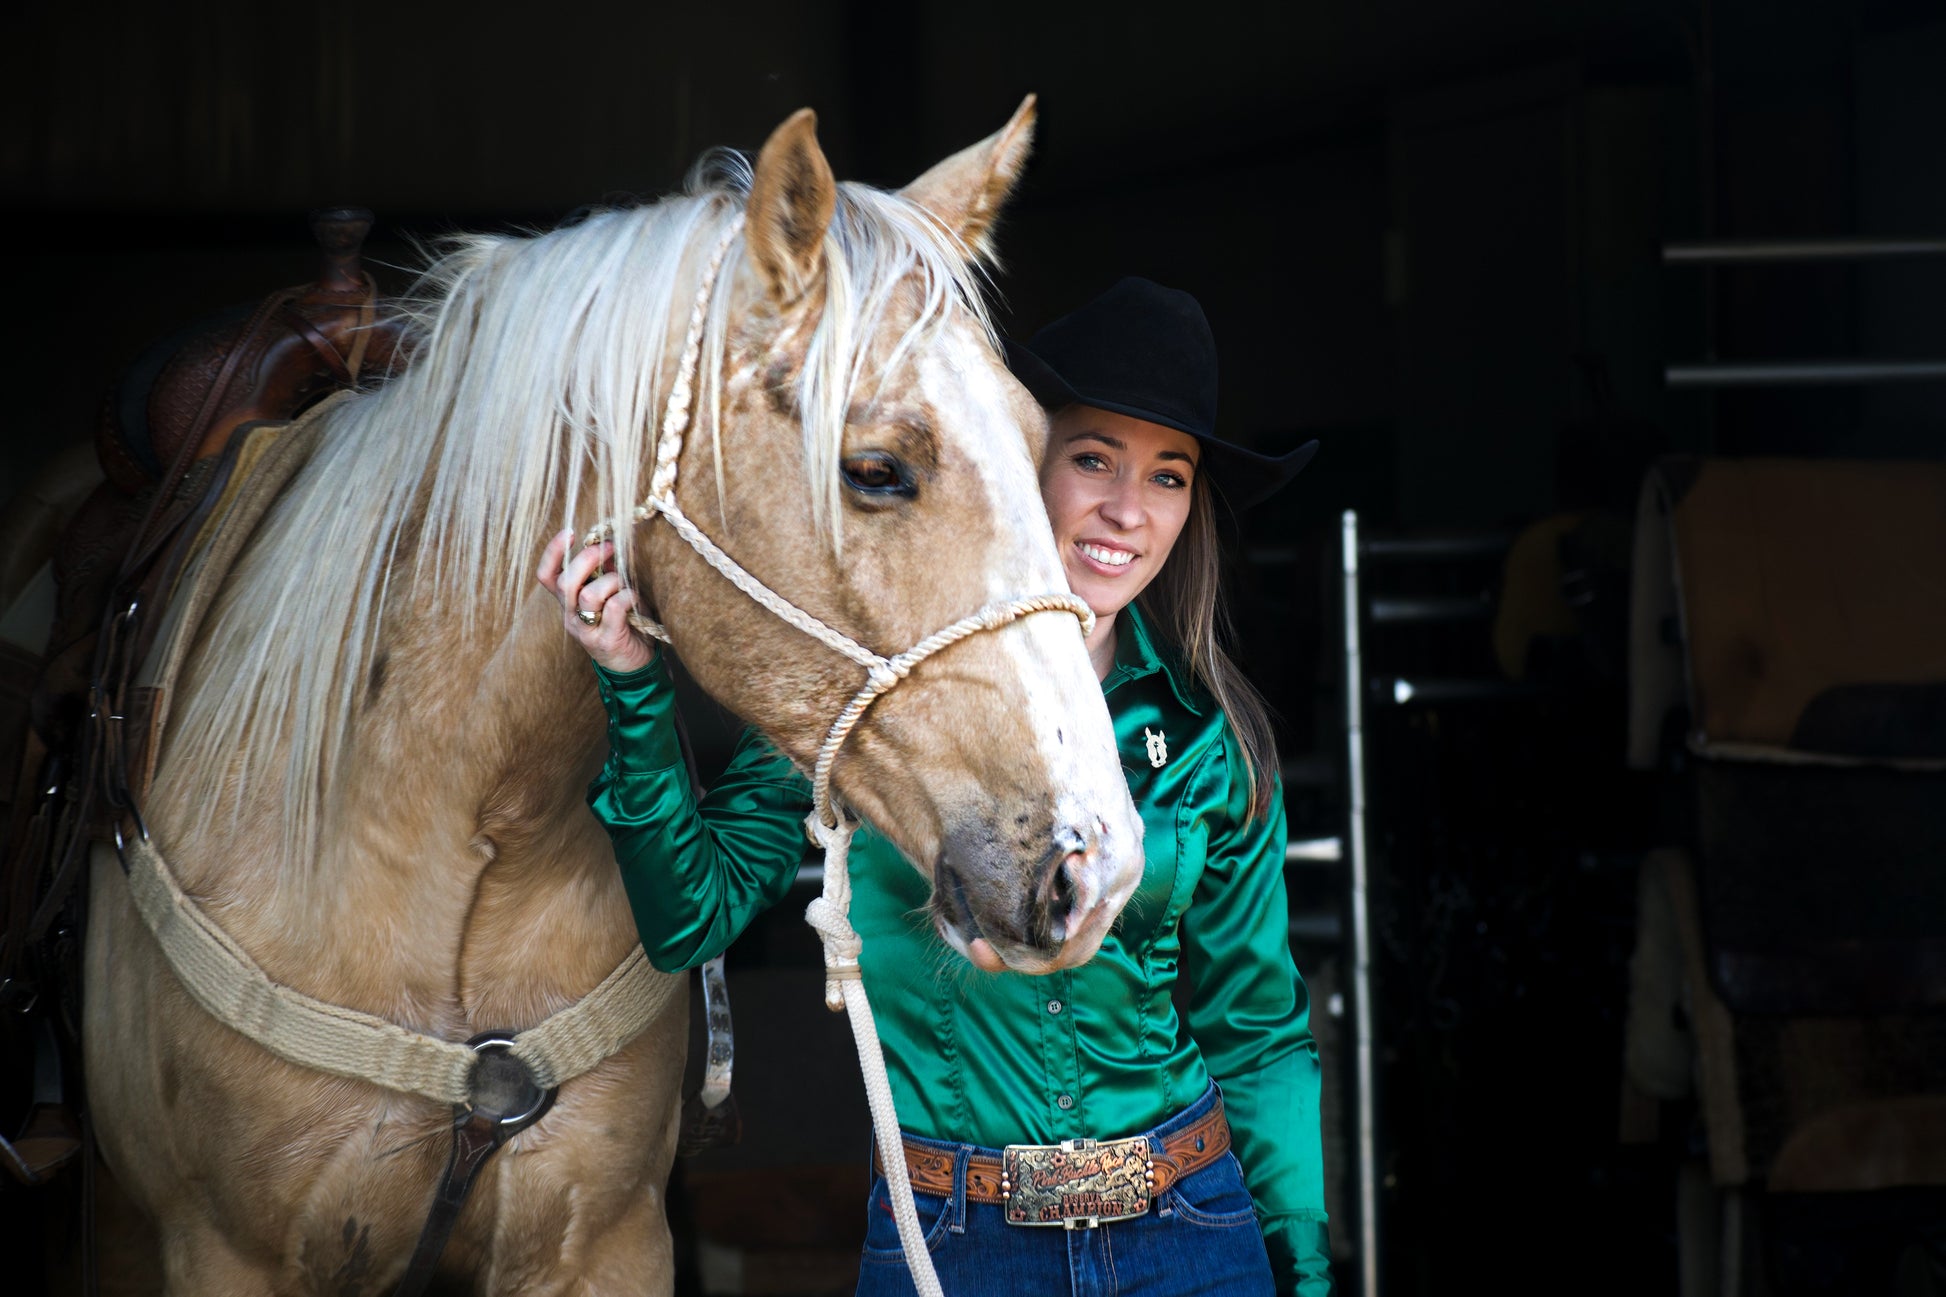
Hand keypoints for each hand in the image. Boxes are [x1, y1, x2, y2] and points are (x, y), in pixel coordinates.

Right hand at [537, 529, 656, 673]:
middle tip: (610, 548)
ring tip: (624, 583)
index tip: (570, 532)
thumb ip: (606, 572)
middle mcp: (571, 616)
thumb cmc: (624, 624)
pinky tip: (634, 598)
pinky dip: (627, 596)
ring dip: (611, 581)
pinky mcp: (606, 640)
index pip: (547, 575)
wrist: (635, 666)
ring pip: (588, 595)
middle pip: (566, 582)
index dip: (553, 552)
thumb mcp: (612, 593)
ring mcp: (586, 630)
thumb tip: (609, 543)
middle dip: (588, 559)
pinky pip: (613, 608)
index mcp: (567, 602)